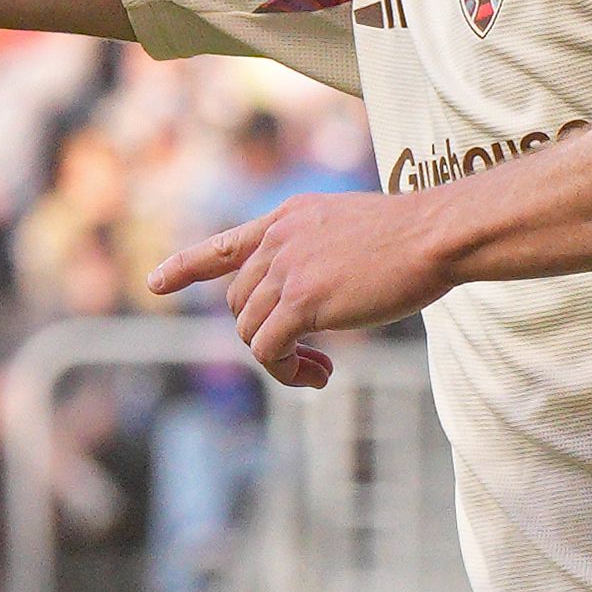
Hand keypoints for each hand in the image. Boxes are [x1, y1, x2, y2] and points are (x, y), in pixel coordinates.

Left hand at [147, 192, 453, 387]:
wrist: (436, 234)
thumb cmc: (416, 236)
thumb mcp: (354, 229)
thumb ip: (320, 252)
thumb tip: (310, 295)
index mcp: (289, 218)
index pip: (225, 244)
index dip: (186, 266)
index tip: (155, 283)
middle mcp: (278, 240)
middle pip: (240, 302)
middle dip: (266, 334)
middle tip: (312, 359)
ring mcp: (286, 269)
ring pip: (249, 331)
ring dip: (281, 359)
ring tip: (319, 370)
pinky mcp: (301, 302)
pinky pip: (268, 350)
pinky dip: (287, 371)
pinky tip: (321, 373)